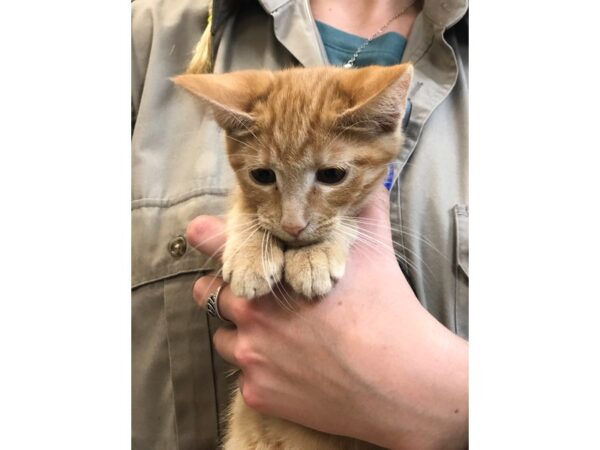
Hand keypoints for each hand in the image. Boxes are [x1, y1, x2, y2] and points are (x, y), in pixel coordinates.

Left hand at [187, 187, 467, 449]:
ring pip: (224, 339)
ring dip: (241, 334)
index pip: (217, 245)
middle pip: (209, 295)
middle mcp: (252, 314)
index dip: (207, 237)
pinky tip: (292, 369)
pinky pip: (245, 379)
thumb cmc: (388, 311)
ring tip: (276, 336)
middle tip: (255, 296)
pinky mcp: (259, 394)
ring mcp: (252, 358)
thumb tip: (370, 182)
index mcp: (273, 273)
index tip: (201, 234)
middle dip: (228, 292)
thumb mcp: (375, 249)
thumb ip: (362, 210)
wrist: (402, 381)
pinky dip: (261, 372)